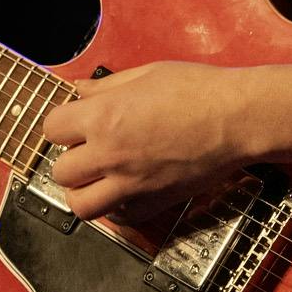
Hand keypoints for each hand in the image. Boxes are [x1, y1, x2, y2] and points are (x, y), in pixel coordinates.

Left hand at [38, 62, 256, 223]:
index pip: (51, 128)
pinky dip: (115, 208)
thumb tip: (78, 90)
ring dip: (83, 191)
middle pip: (60, 171)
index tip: (75, 122)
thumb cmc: (199, 91)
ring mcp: (131, 185)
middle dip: (71, 157)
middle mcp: (111, 155)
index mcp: (104, 118)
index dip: (62, 124)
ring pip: (80, 205)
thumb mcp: (146, 74)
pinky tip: (125, 189)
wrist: (240, 119)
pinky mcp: (153, 204)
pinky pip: (117, 218)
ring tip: (98, 176)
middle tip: (88, 148)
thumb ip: (104, 87)